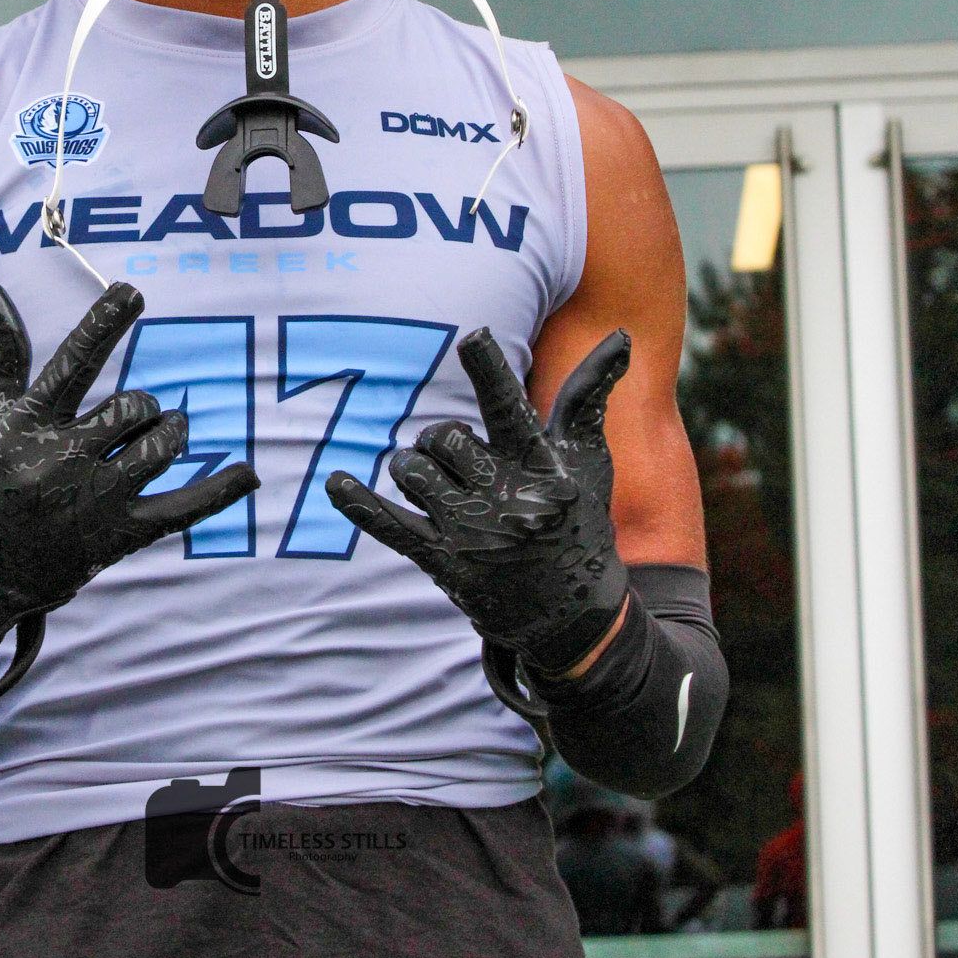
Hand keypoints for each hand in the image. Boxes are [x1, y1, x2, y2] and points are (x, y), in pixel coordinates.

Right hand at [0, 281, 257, 647]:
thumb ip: (4, 353)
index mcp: (28, 426)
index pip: (72, 365)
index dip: (102, 326)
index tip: (131, 292)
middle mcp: (61, 462)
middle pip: (131, 408)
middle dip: (141, 406)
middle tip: (129, 419)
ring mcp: (93, 503)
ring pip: (159, 448)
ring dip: (168, 434)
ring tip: (157, 438)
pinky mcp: (117, 537)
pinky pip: (180, 509)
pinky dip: (218, 491)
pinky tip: (248, 474)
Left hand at [325, 327, 629, 675]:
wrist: (578, 620)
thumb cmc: (581, 524)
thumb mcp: (588, 463)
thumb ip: (586, 398)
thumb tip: (620, 337)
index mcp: (542, 469)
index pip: (511, 410)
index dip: (491, 372)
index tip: (473, 337)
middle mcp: (507, 501)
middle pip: (444, 439)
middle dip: (440, 438)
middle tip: (457, 456)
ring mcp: (474, 536)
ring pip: (413, 472)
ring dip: (414, 467)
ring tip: (436, 482)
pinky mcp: (447, 566)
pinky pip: (391, 526)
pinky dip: (359, 504)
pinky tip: (337, 482)